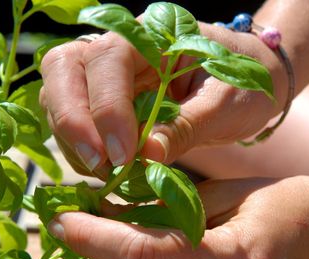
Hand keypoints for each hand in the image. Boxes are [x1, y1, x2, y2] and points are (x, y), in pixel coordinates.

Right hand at [40, 25, 283, 176]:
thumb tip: (147, 157)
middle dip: (71, 119)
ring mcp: (105, 74)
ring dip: (72, 139)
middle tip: (99, 164)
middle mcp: (118, 48)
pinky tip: (104, 169)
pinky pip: (73, 119)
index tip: (124, 155)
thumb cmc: (243, 79)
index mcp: (152, 34)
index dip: (107, 109)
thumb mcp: (226, 103)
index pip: (107, 61)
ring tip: (105, 173)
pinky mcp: (104, 100)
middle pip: (64, 68)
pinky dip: (79, 147)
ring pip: (58, 94)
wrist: (249, 78)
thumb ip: (187, 126)